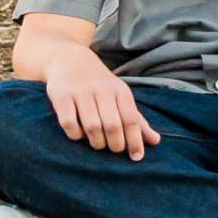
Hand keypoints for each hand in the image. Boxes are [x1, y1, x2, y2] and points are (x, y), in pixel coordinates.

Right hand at [43, 46, 161, 159]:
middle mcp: (102, 89)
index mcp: (120, 90)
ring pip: (92, 127)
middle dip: (115, 144)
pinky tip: (79, 135)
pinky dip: (75, 135)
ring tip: (98, 144)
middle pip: (113, 125)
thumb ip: (137, 119)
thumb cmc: (100, 85)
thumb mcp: (120, 96)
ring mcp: (81, 92)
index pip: (131, 119)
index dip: (135, 141)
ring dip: (96, 142)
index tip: (136, 157)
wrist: (70, 59)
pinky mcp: (61, 96)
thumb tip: (156, 141)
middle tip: (114, 150)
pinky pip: (69, 123)